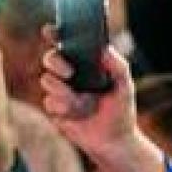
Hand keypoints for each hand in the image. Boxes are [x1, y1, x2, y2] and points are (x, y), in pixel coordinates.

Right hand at [39, 33, 163, 171]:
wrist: (114, 142)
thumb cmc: (121, 111)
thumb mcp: (125, 86)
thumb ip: (118, 66)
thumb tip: (104, 50)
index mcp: (85, 64)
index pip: (66, 43)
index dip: (55, 34)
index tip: (51, 30)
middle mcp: (70, 75)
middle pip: (49, 58)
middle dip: (55, 62)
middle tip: (69, 72)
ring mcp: (61, 92)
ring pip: (46, 81)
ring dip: (63, 91)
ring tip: (82, 102)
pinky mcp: (55, 109)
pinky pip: (49, 102)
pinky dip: (64, 107)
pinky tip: (77, 114)